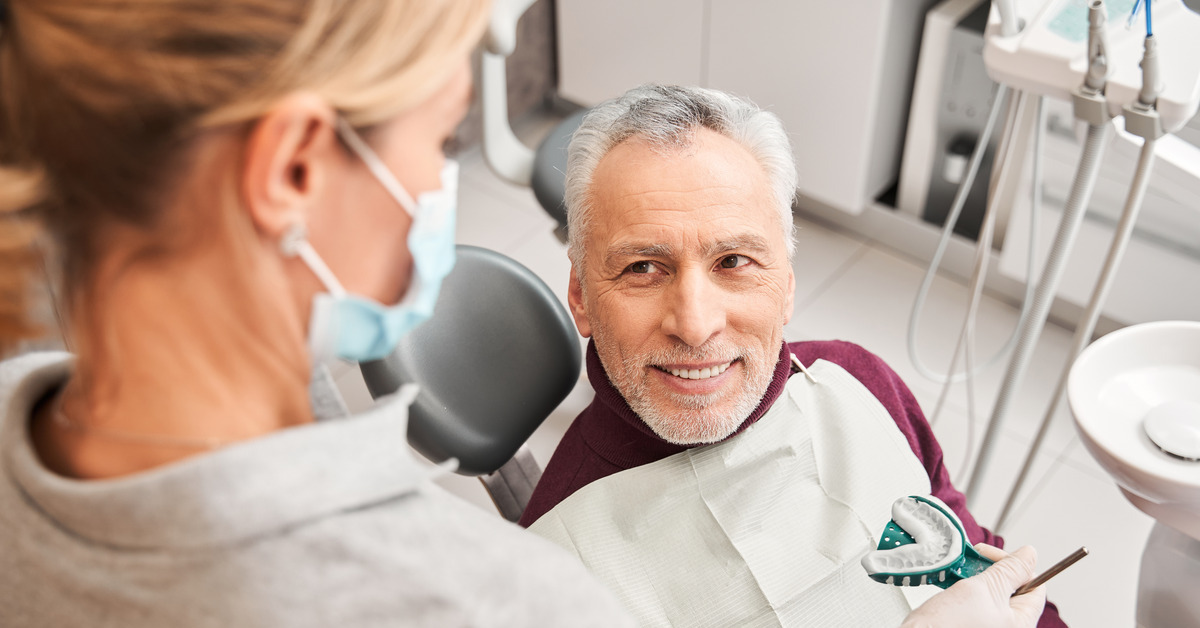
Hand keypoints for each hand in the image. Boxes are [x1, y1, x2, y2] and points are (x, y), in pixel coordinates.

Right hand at [900, 544, 1045, 627]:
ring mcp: (989, 627)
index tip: (993, 555)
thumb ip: (1009, 570)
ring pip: (992, 594)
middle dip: (993, 569)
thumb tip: (1030, 555)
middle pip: (1013, 589)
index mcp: (1021, 623)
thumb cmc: (948, 627)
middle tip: (974, 560)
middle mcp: (1008, 627)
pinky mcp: (972, 626)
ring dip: (976, 577)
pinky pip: (976, 603)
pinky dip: (966, 589)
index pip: (1035, 587)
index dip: (1017, 565)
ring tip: (960, 571)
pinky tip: (953, 584)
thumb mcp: (984, 589)